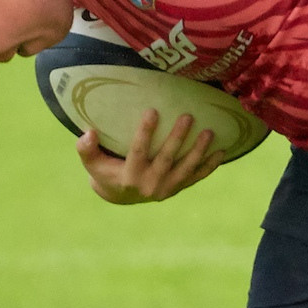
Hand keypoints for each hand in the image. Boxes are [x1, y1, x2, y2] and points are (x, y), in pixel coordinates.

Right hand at [75, 109, 224, 203]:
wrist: (119, 196)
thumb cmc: (104, 171)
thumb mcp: (91, 162)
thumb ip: (86, 148)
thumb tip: (88, 133)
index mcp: (129, 177)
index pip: (138, 152)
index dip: (145, 132)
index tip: (152, 111)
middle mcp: (150, 185)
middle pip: (166, 159)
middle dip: (178, 138)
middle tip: (188, 116)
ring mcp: (166, 189)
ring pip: (185, 169)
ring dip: (198, 151)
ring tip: (209, 132)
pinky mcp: (177, 189)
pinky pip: (195, 178)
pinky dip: (209, 166)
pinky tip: (221, 152)